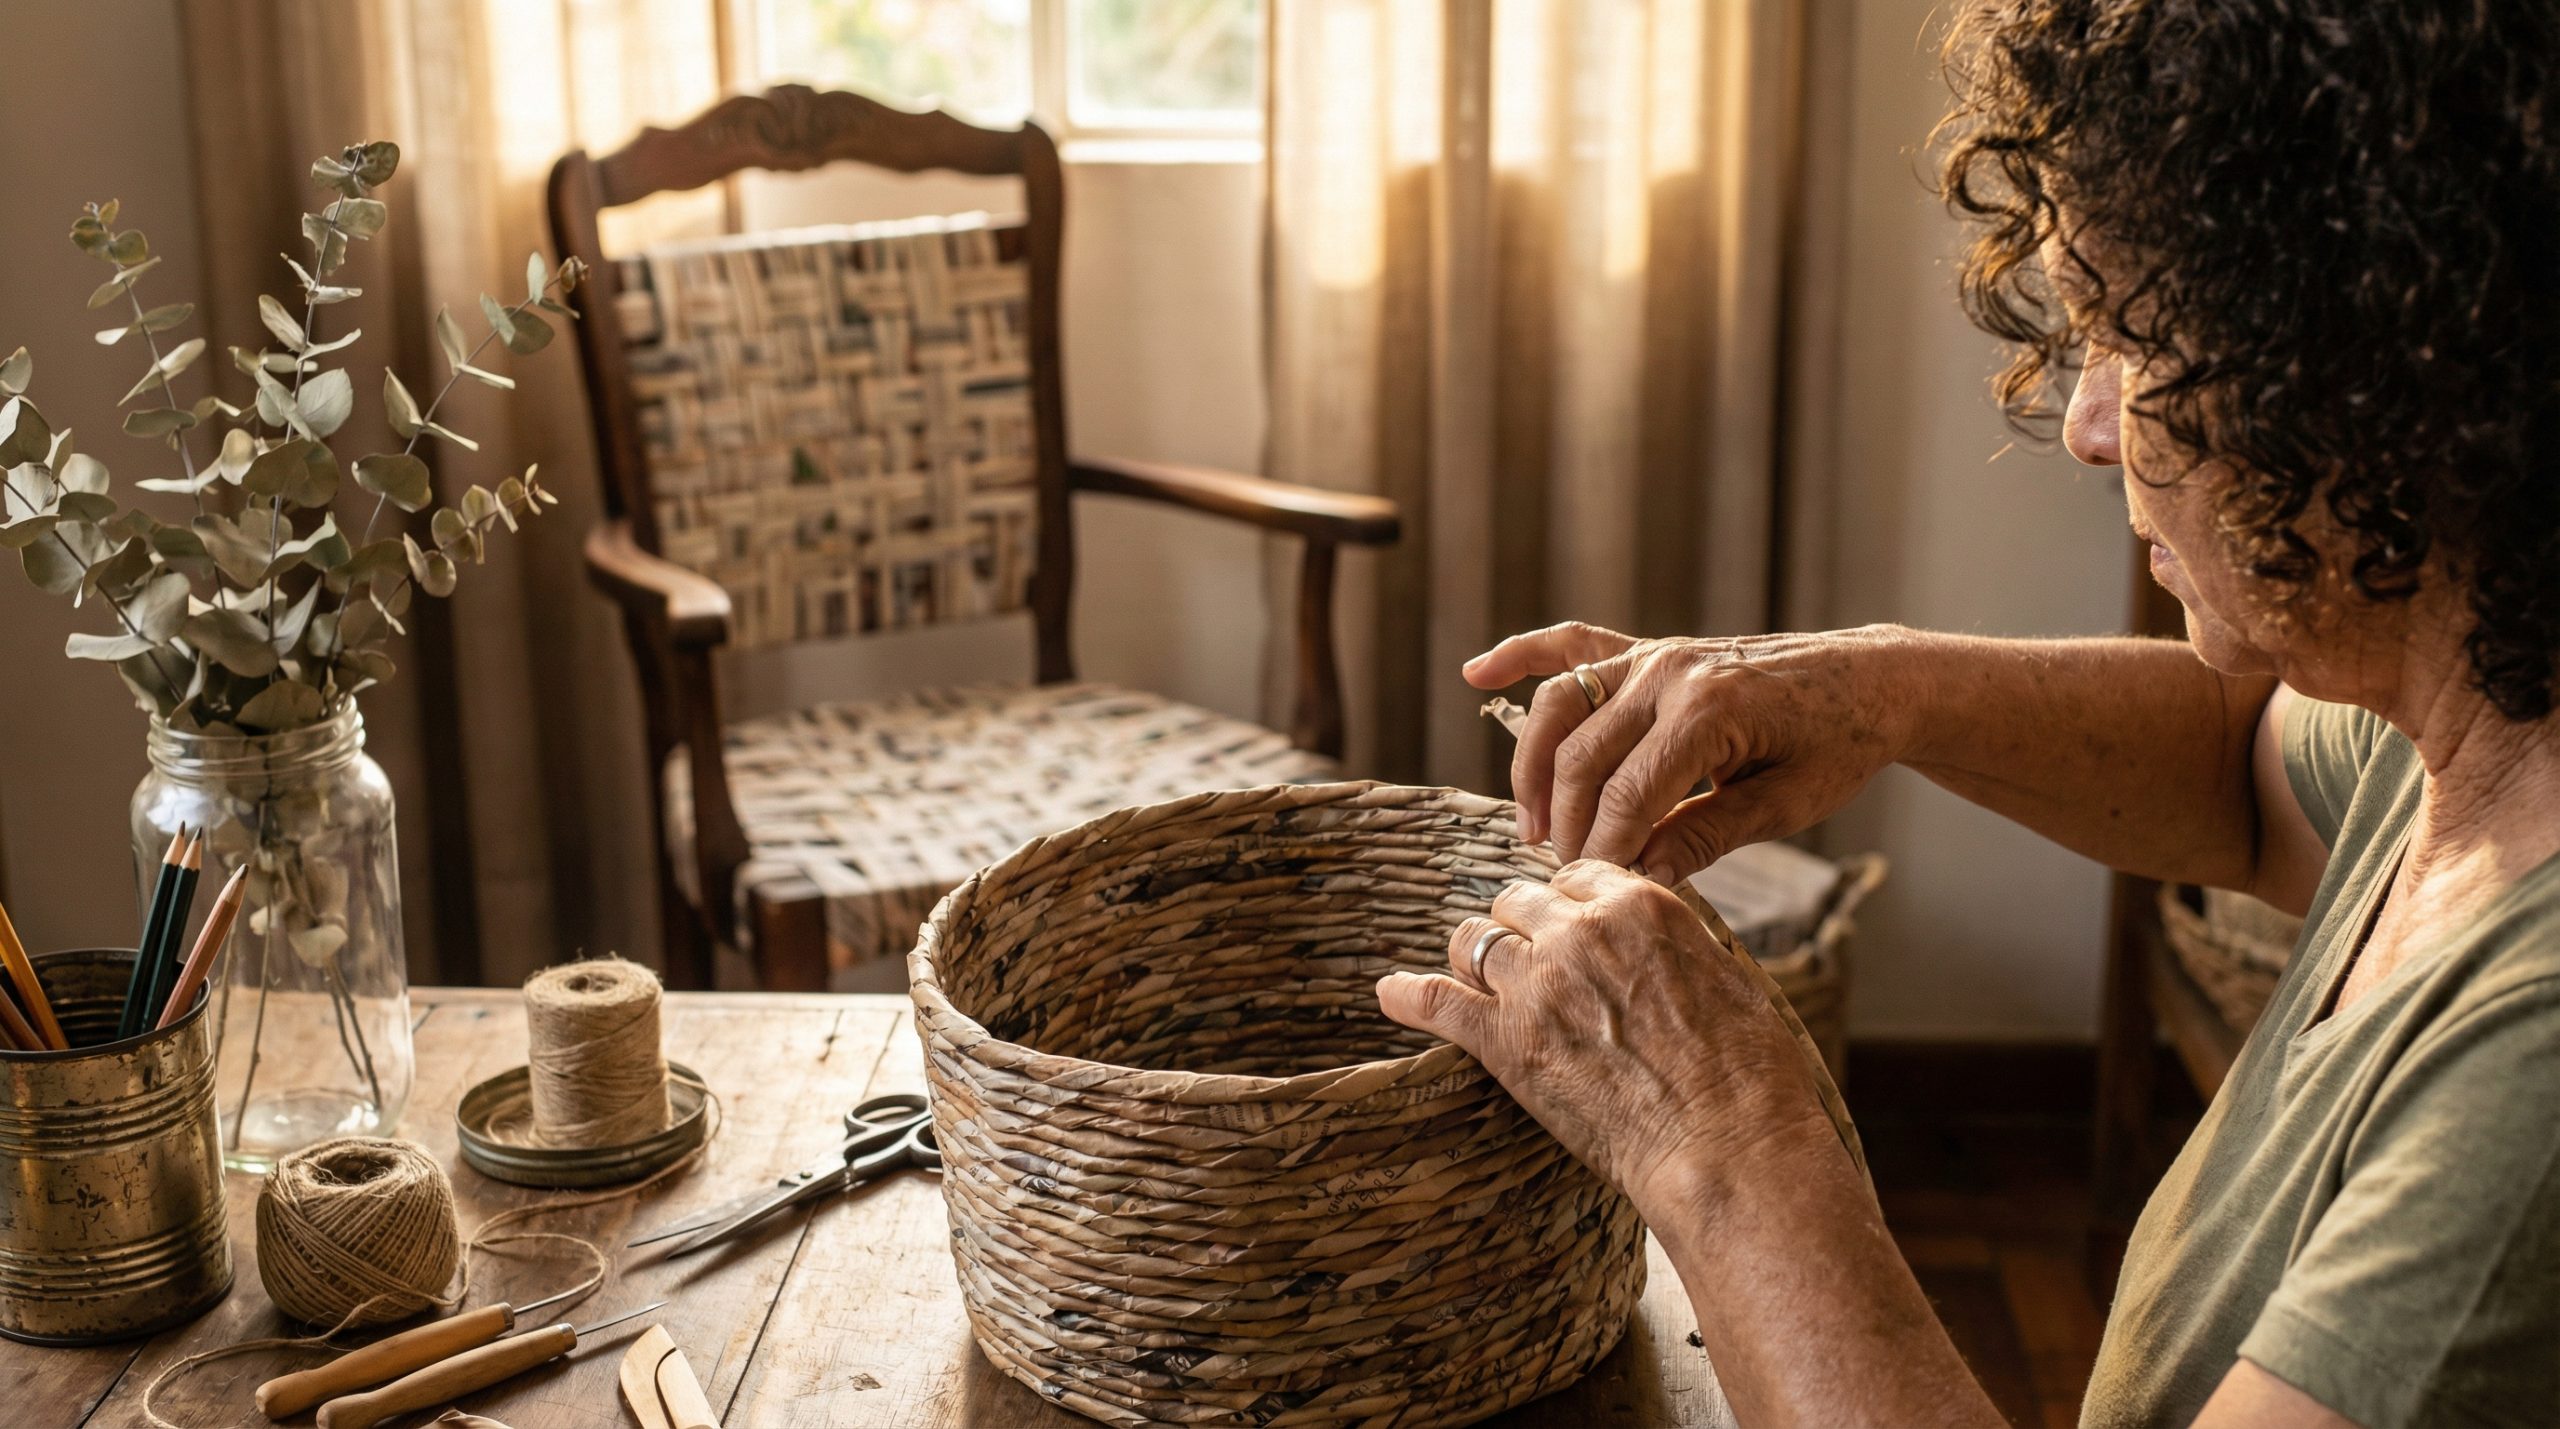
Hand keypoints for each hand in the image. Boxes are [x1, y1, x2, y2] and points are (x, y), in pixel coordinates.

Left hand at [1375, 861, 1838, 1216]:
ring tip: (1476, 984)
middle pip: (1517, 903)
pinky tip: (1389, 994)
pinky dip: (1408, 996)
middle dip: (1521, 929)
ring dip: (1476, 962)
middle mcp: (1580, 931)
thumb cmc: (1747, 1075)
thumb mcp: (1725, 976)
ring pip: (1474, 942)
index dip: (1567, 906)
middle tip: (1528, 965)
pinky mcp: (1505, 1042)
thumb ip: (1672, 942)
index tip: (1565, 928)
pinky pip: (1436, 1001)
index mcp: (1640, 905)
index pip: (1575, 876)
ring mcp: (1536, 983)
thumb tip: (1652, 938)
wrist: (1726, 1145)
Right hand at [1464, 622, 1920, 878]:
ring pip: (1561, 707)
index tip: (1591, 896)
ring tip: (1531, 827)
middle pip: (1583, 756)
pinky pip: (1573, 646)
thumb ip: (1706, 837)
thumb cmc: (1838, 746)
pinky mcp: (1650, 650)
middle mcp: (1671, 673)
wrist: (1871, 679)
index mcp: (1712, 709)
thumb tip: (1638, 879)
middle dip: (1566, 823)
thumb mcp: (1786, 805)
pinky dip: (1523, 655)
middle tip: (1563, 880)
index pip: (1629, 794)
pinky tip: (1476, 674)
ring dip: (1533, 768)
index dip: (1604, 851)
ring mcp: (1655, 655)